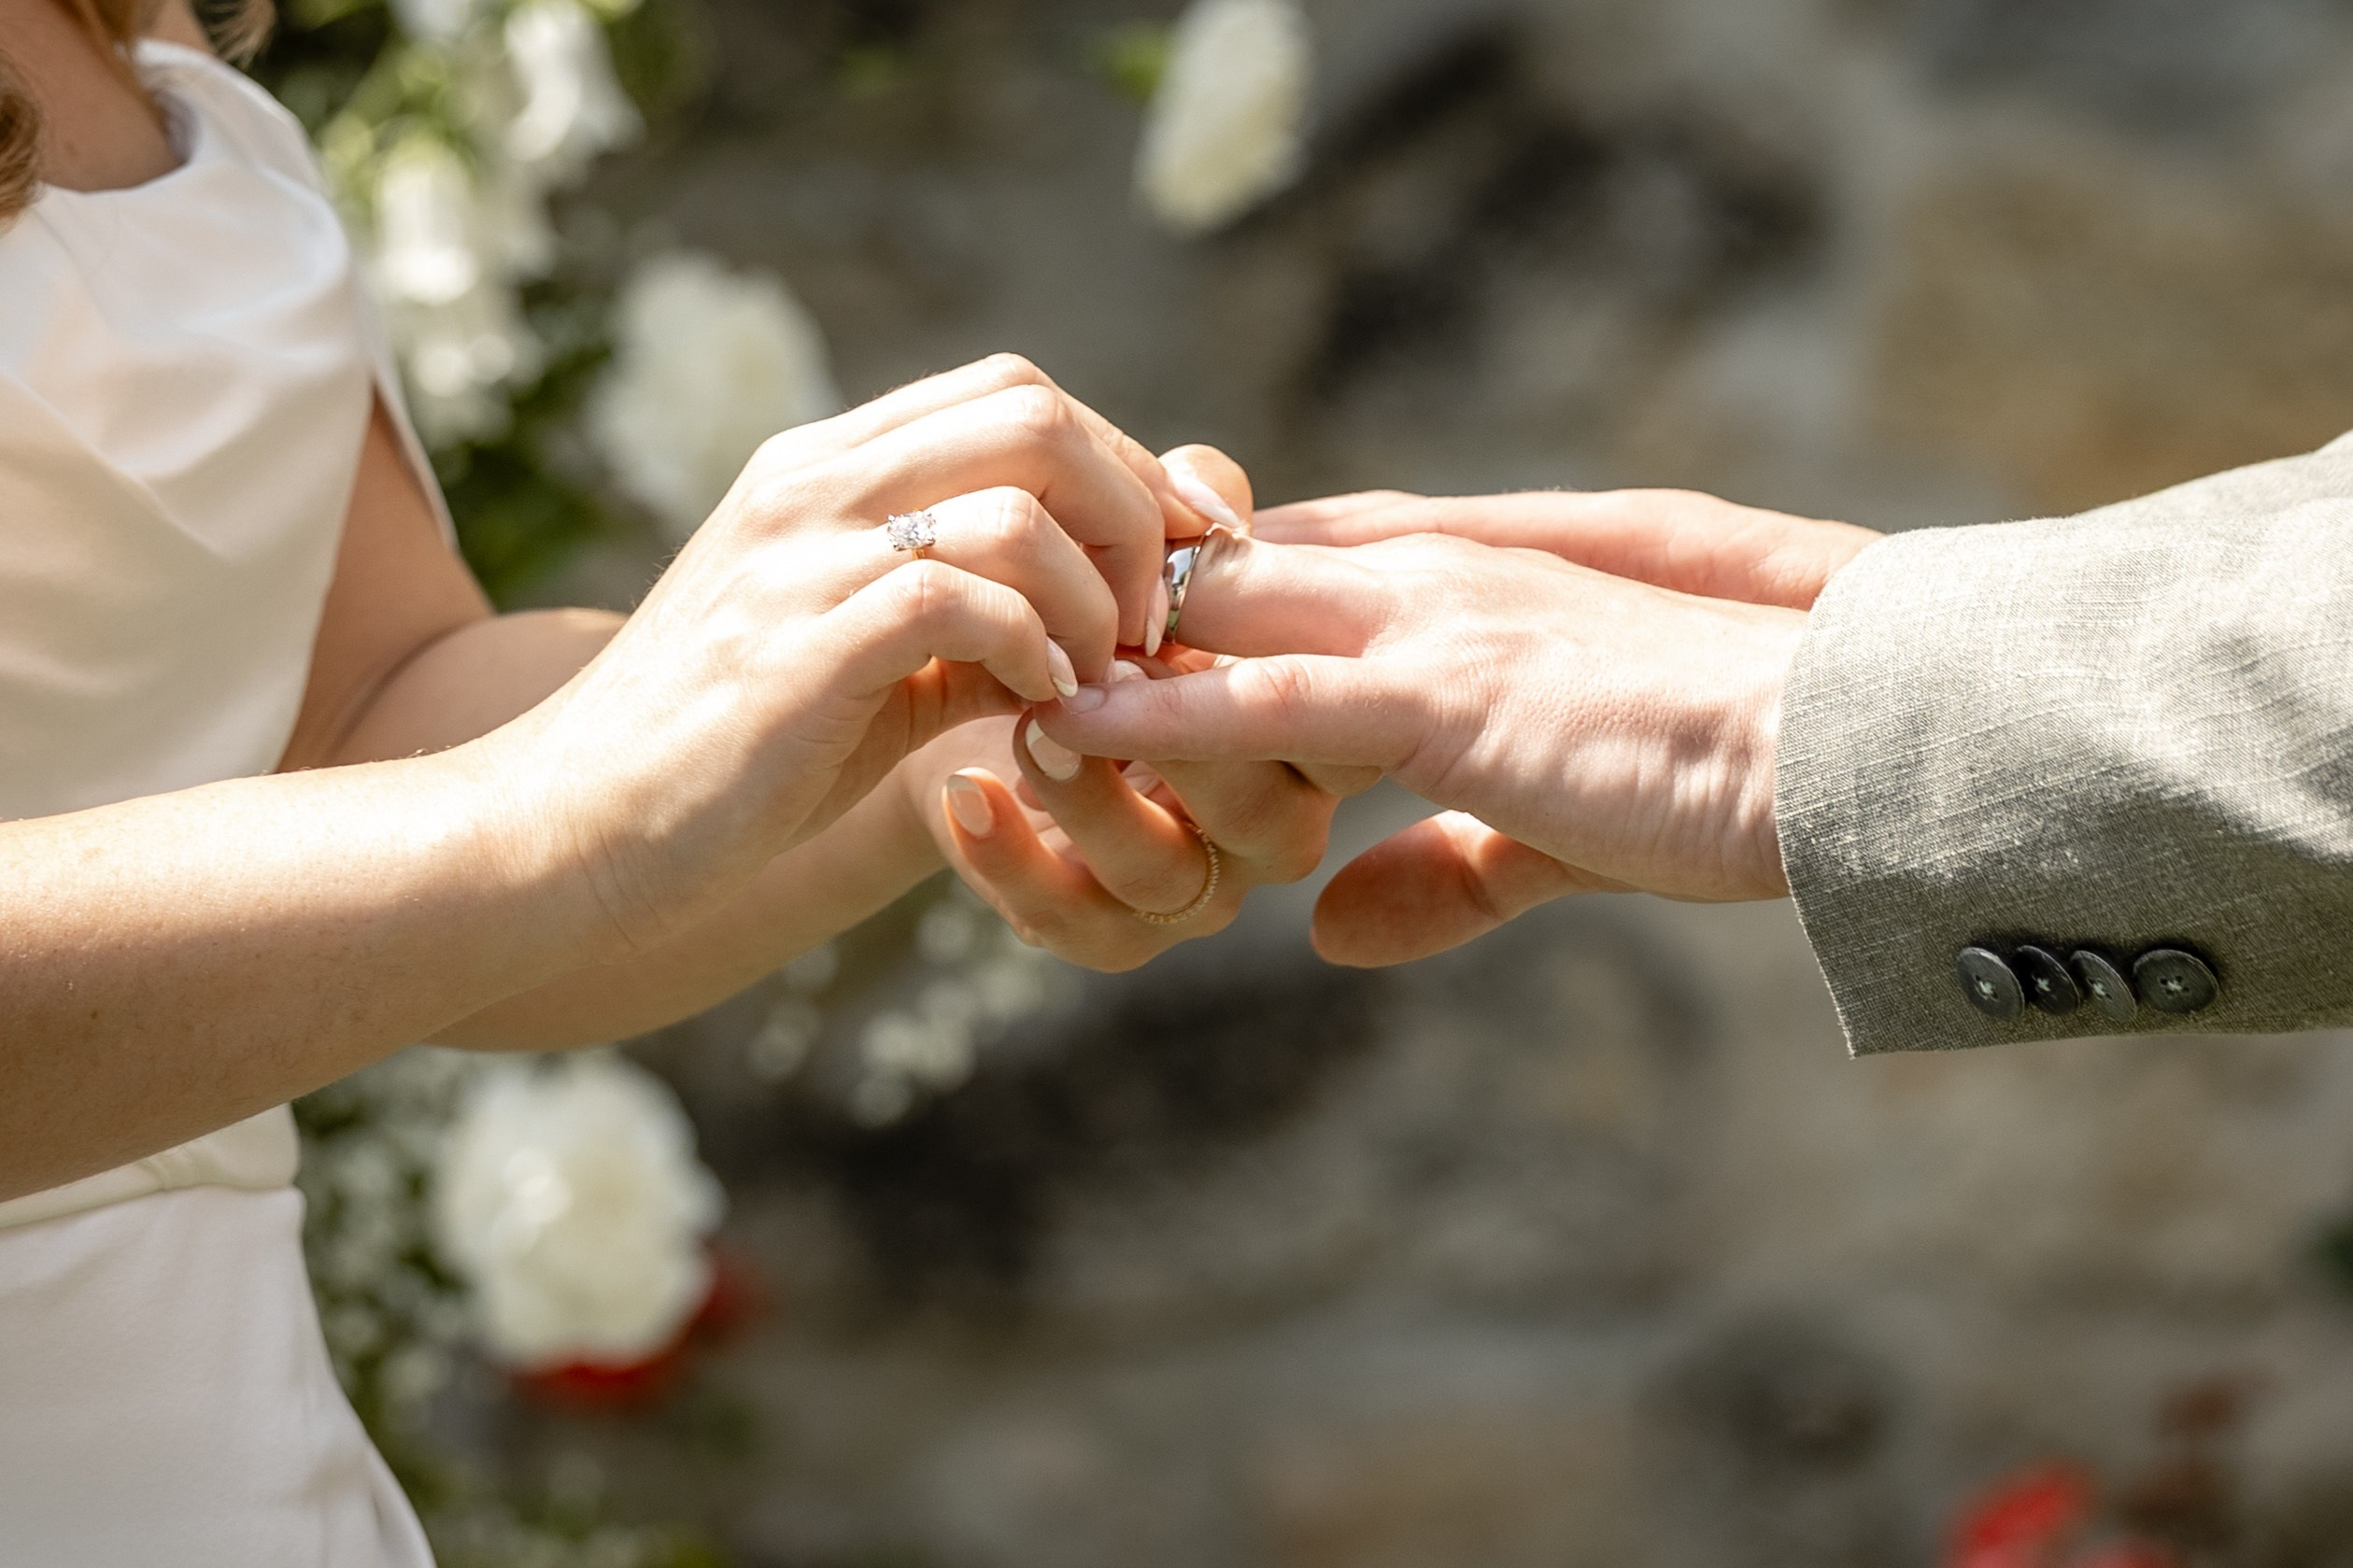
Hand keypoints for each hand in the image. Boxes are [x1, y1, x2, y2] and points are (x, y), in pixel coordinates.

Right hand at [478, 358, 1202, 952]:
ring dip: (1096, 598)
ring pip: (1016, 503)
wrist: (575, 827)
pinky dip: (1037, 651)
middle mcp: (811, 484)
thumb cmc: (734, 759)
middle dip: (1133, 509)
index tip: (1179, 550)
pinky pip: (963, 600)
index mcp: (824, 469)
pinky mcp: (799, 642)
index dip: (1124, 459)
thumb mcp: (871, 670)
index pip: (1012, 393)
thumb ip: (978, 624)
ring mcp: (799, 555)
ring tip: (1099, 678)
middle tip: (1153, 618)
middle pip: (1032, 412)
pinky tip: (1041, 710)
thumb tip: (1109, 623)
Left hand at [893, 448, 1361, 970]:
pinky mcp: (1115, 932)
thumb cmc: (1075, 616)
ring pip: (1168, 871)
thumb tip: (1205, 487)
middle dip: (1183, 740)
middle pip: (1268, 806)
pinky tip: (962, 796)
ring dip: (1092, 797)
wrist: (955, 705)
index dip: (1264, 662)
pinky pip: (1081, 925)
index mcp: (1305, 723)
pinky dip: (1014, 863)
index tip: (1175, 600)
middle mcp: (1271, 814)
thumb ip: (1180, 519)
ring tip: (1026, 729)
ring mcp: (1198, 885)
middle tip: (1101, 674)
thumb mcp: (1127, 560)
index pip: (1324, 714)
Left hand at [1038, 492, 1873, 963]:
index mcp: (1459, 595)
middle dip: (1105, 618)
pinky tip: (1068, 733)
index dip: (1171, 616)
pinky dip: (1161, 717)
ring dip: (1100, 658)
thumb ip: (1438, 874)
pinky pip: (1269, 702)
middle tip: (981, 658)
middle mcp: (1432, 580)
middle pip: (1219, 579)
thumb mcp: (1554, 833)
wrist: (1846, 754)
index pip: (1275, 580)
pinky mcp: (1450, 695)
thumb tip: (1330, 932)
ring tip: (976, 692)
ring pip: (1218, 625)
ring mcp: (1436, 625)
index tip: (1072, 653)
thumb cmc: (1724, 777)